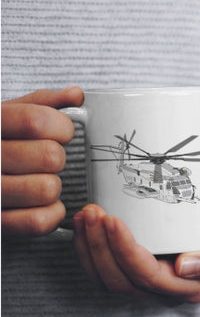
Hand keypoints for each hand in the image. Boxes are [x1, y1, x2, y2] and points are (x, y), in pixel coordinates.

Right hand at [1, 87, 83, 235]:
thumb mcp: (7, 115)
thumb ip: (41, 102)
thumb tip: (76, 95)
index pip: (36, 120)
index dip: (62, 127)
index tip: (63, 132)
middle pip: (49, 156)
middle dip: (58, 158)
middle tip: (47, 160)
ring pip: (46, 189)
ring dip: (53, 187)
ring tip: (41, 181)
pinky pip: (37, 221)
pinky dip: (51, 215)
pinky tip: (44, 205)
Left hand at [73, 206, 199, 303]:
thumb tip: (183, 267)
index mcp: (189, 289)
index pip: (147, 276)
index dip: (124, 251)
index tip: (112, 219)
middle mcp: (166, 291)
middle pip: (120, 280)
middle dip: (99, 247)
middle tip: (92, 212)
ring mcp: (153, 281)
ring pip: (109, 278)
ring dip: (90, 248)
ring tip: (84, 215)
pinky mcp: (145, 268)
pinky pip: (109, 268)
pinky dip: (91, 249)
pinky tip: (86, 226)